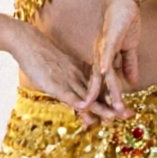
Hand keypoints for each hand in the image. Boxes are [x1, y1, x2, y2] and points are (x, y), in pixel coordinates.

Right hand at [3, 21, 123, 125]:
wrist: (27, 42)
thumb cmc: (41, 59)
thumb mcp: (58, 76)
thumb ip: (70, 89)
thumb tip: (81, 104)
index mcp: (80, 76)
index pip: (99, 92)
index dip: (112, 102)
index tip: (126, 112)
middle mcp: (78, 78)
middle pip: (98, 95)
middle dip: (113, 107)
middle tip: (129, 115)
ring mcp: (67, 79)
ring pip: (86, 95)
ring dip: (100, 106)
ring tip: (114, 115)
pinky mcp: (54, 82)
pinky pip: (67, 92)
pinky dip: (75, 99)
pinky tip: (84, 105)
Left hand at [93, 0, 142, 109]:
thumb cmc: (126, 21)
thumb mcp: (129, 48)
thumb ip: (129, 65)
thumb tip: (132, 81)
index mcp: (103, 58)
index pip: (102, 84)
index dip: (104, 100)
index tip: (108, 116)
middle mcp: (98, 55)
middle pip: (99, 84)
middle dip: (103, 103)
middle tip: (106, 120)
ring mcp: (101, 47)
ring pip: (102, 74)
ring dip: (106, 91)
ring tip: (110, 107)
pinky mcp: (108, 37)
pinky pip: (104, 53)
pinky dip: (104, 64)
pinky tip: (104, 75)